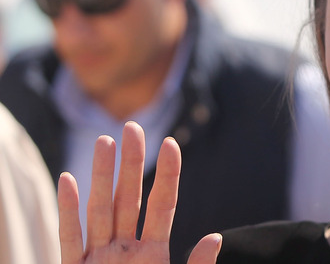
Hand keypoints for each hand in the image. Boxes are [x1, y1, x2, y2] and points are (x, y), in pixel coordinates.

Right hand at [58, 121, 221, 262]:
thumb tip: (215, 238)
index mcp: (154, 255)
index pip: (163, 205)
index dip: (168, 174)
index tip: (170, 143)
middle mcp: (126, 252)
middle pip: (129, 198)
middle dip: (131, 163)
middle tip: (133, 126)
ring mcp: (99, 260)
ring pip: (99, 210)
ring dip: (101, 176)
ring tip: (105, 141)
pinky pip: (70, 238)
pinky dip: (67, 212)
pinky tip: (67, 180)